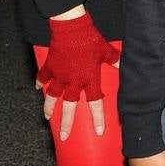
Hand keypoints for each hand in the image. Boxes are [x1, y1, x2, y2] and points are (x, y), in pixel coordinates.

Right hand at [35, 12, 119, 140]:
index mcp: (89, 79)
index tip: (99, 131)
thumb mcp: (106, 51)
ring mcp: (59, 75)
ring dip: (48, 107)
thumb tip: (126, 64)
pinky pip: (42, 78)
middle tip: (63, 136)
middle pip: (68, 107)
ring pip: (51, 96)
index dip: (98, 118)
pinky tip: (38, 89)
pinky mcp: (49, 66)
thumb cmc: (91, 39)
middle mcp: (72, 81)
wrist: (71, 29)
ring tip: (46, 117)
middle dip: (66, 123)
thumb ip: (115, 60)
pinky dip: (40, 83)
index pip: (95, 103)